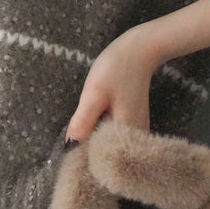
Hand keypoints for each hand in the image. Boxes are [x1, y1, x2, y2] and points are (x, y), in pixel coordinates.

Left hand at [63, 27, 159, 145]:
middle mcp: (136, 138)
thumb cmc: (116, 69)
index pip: (100, 158)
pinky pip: (113, 134)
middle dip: (87, 148)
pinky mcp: (133, 124)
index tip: (71, 149)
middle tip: (75, 134)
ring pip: (108, 143)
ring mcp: (137, 131)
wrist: (139, 51)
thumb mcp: (94, 94)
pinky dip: (101, 131)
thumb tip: (70, 145)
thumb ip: (83, 121)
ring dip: (93, 138)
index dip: (83, 156)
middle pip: (105, 153)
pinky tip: (94, 120)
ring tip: (83, 127)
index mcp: (127, 133)